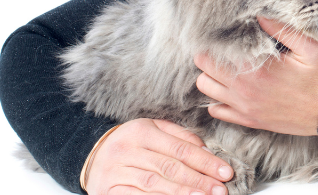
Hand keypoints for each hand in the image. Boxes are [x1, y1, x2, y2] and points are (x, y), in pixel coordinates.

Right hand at [85, 118, 233, 194]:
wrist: (91, 155)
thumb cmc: (131, 142)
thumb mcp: (153, 130)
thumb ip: (180, 136)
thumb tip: (205, 150)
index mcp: (141, 131)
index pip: (180, 148)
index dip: (205, 161)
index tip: (225, 172)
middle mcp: (127, 150)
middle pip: (170, 168)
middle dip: (198, 180)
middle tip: (220, 190)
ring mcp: (117, 172)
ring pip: (155, 184)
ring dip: (183, 193)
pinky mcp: (109, 191)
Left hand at [194, 17, 317, 135]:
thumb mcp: (309, 46)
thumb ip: (281, 29)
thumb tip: (258, 14)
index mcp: (255, 70)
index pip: (211, 55)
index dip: (214, 43)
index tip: (224, 36)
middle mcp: (244, 91)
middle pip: (203, 71)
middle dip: (210, 58)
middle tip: (224, 50)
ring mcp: (245, 108)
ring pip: (207, 91)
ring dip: (212, 78)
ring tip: (227, 68)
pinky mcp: (251, 121)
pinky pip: (218, 112)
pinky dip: (218, 101)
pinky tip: (231, 90)